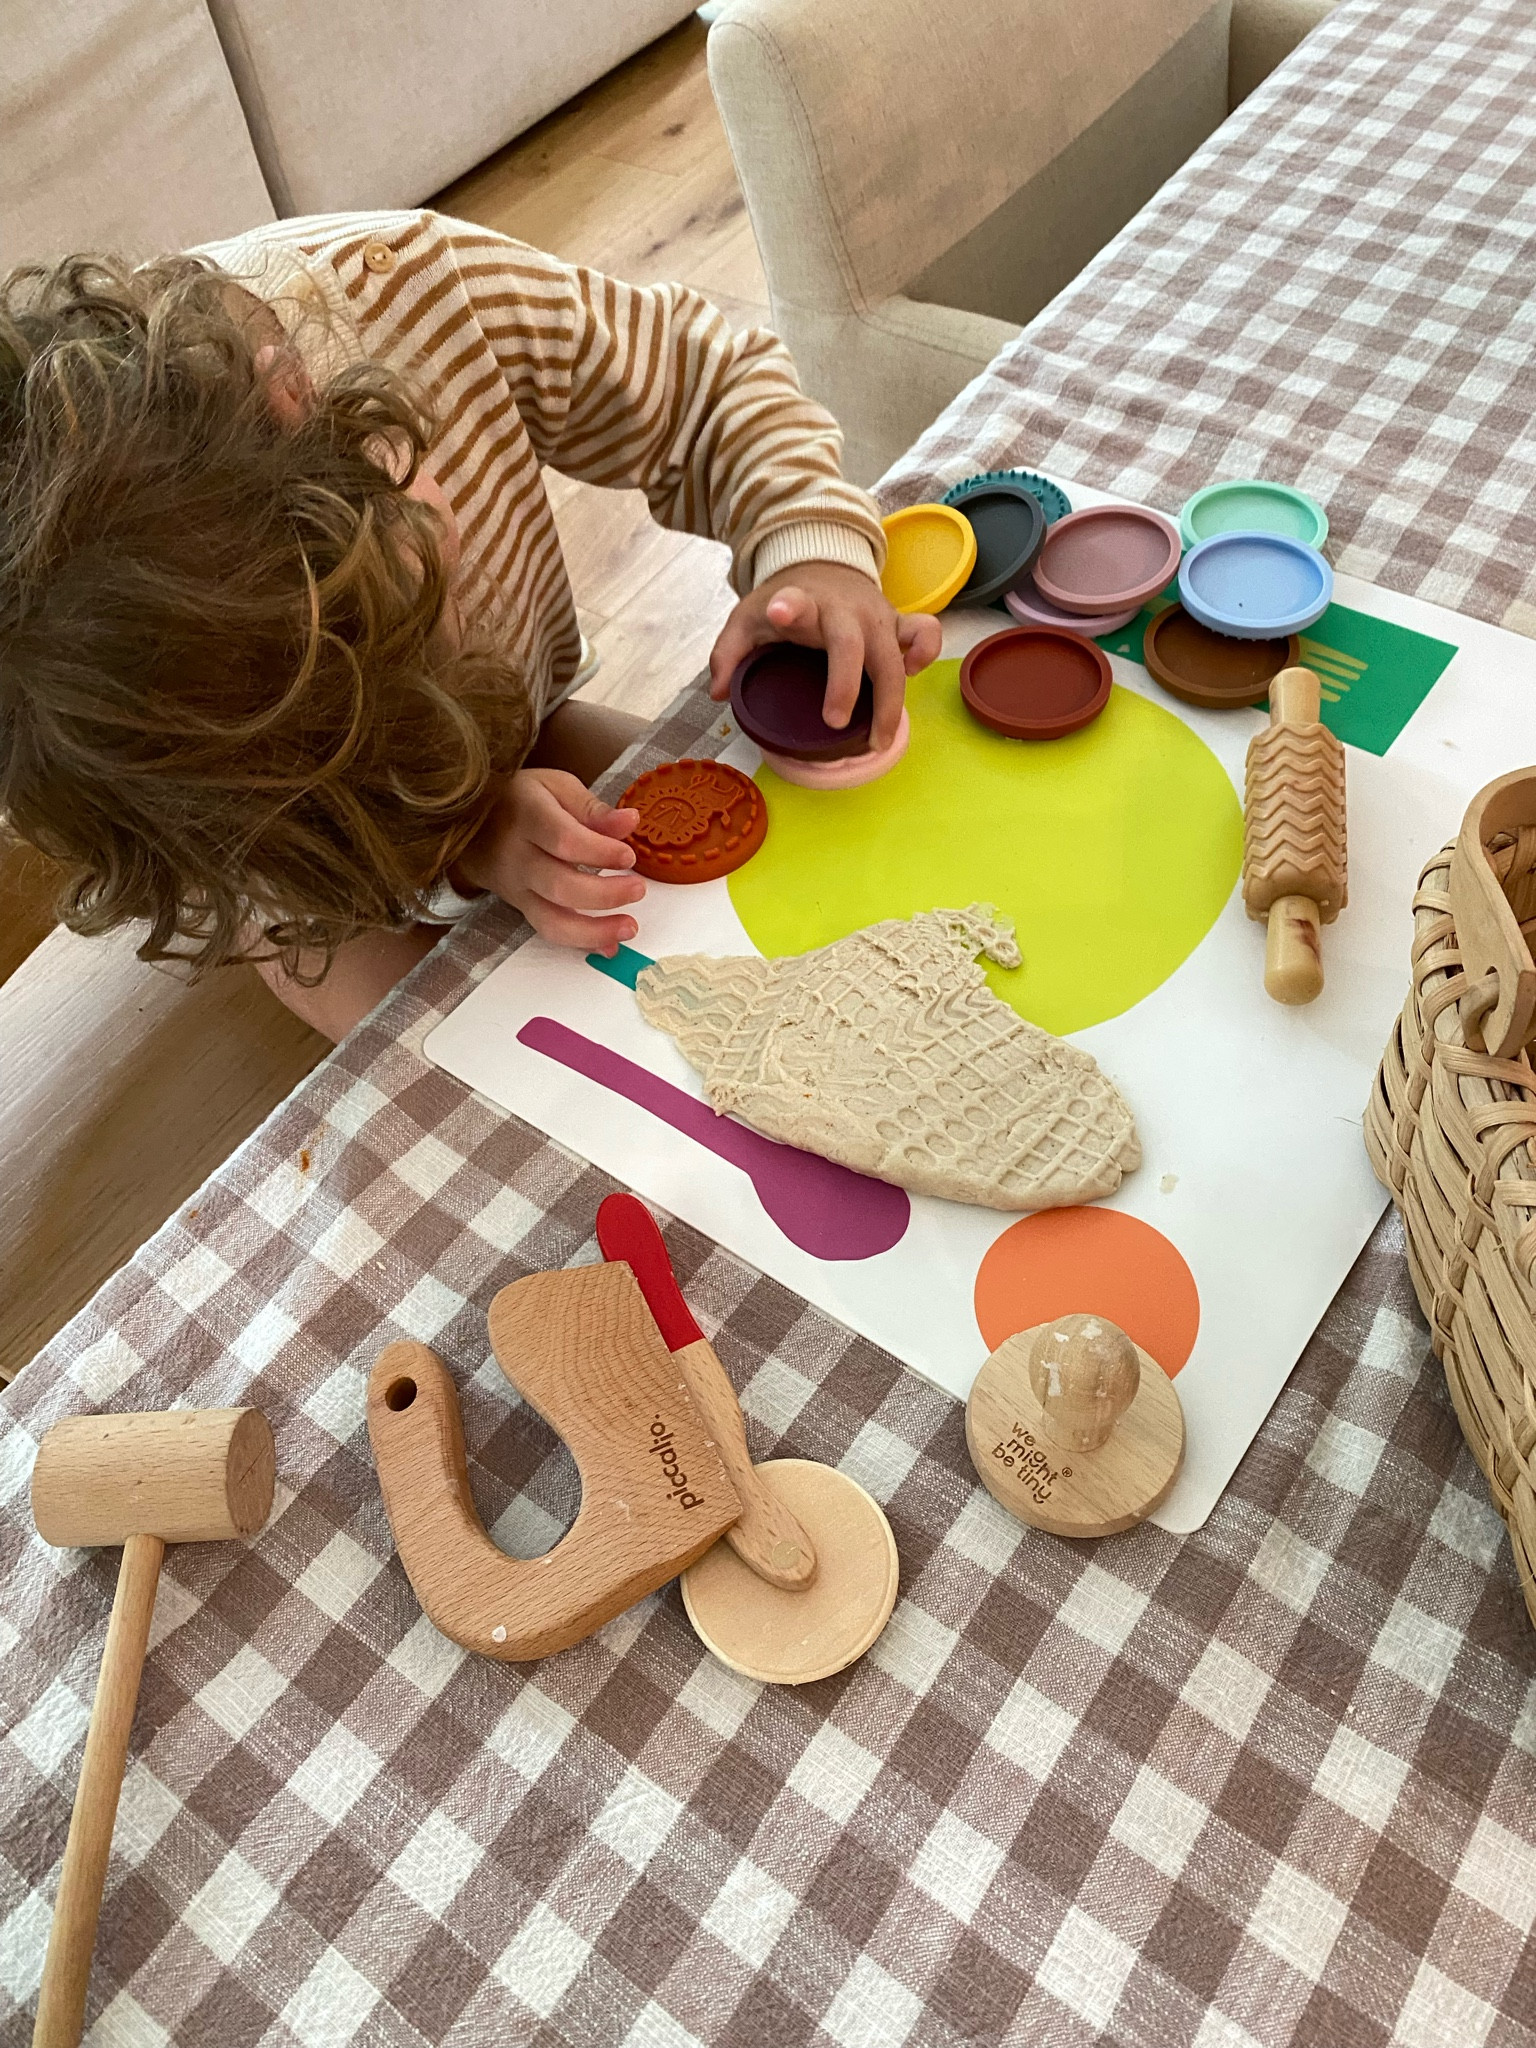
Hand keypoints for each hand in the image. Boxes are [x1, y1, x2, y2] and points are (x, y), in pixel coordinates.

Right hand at [454, 768, 642, 953]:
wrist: (470, 823)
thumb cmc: (520, 801)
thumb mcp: (555, 787)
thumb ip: (593, 808)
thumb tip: (630, 822)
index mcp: (527, 817)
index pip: (563, 840)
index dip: (599, 852)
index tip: (629, 856)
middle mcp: (517, 857)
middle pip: (559, 885)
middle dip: (604, 894)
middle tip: (638, 889)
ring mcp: (516, 888)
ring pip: (551, 920)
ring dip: (594, 931)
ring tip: (629, 927)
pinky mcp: (520, 907)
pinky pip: (549, 930)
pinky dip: (582, 942)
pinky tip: (609, 944)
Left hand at [709, 561, 941, 751]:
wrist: (823, 564)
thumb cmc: (786, 601)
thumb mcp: (748, 618)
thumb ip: (729, 652)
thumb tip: (720, 692)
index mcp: (804, 604)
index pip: (796, 603)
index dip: (789, 607)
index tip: (779, 610)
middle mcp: (845, 610)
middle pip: (853, 646)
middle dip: (846, 684)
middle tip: (834, 723)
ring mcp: (876, 617)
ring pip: (893, 657)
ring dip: (889, 701)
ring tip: (876, 742)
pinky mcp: (898, 623)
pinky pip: (924, 635)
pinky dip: (924, 655)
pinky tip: (910, 677)